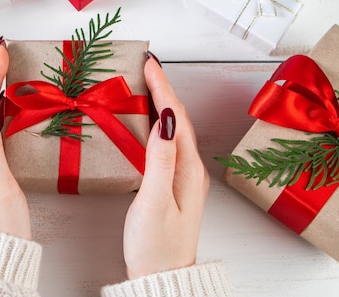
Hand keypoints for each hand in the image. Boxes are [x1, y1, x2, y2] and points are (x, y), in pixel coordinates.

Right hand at [123, 55, 209, 278]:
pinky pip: (169, 142)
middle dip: (164, 88)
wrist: (161, 277)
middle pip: (179, 118)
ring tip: (148, 84)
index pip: (176, 117)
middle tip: (147, 65)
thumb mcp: (154, 202)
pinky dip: (160, 123)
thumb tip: (164, 120)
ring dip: (163, 102)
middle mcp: (191, 169)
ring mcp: (185, 176)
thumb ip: (160, 161)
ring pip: (175, 128)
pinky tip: (150, 121)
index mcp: (187, 169)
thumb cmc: (155, 245)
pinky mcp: (175, 182)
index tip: (150, 62)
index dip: (162, 87)